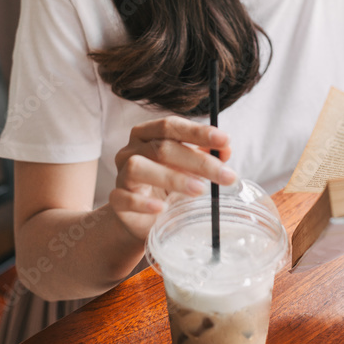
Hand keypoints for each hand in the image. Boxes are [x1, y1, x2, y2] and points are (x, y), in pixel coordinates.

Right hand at [109, 117, 234, 240]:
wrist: (142, 217)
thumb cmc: (167, 185)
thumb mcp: (188, 168)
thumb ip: (204, 155)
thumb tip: (225, 149)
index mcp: (148, 134)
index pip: (171, 126)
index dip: (198, 132)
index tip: (225, 140)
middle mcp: (131, 149)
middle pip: (162, 148)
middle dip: (198, 161)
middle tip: (226, 175)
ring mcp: (121, 174)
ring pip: (139, 167)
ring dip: (172, 178)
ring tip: (200, 190)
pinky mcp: (116, 201)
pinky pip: (124, 198)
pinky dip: (143, 203)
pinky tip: (161, 208)